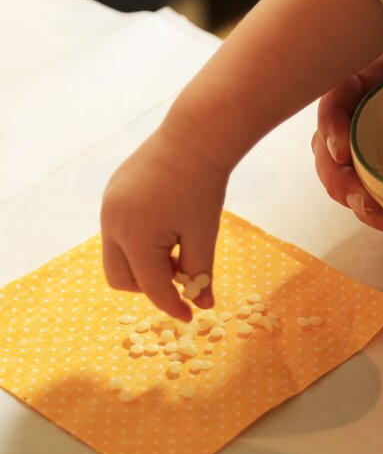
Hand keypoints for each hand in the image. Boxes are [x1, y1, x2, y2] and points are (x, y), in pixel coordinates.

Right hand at [100, 127, 228, 320]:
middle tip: (180, 275)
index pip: (151, 288)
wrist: (194, 136)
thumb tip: (203, 304)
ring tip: (176, 247)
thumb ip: (201, 273)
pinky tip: (166, 226)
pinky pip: (117, 232)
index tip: (191, 316)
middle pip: (121, 279)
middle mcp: (112, 224)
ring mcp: (107, 207)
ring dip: (144, 264)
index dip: (173, 306)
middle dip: (149, 287)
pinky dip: (138, 243)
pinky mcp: (111, 194)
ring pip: (117, 256)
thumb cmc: (203, 188)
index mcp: (135, 237)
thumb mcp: (203, 235)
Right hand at [312, 28, 382, 232]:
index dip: (332, 116)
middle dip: (335, 169)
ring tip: (382, 217)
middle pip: (335, 129)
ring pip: (347, 162)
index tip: (341, 150)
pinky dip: (377, 205)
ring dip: (353, 194)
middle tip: (359, 197)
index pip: (349, 81)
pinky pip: (374, 180)